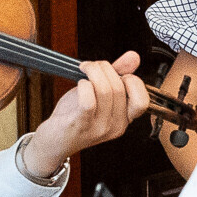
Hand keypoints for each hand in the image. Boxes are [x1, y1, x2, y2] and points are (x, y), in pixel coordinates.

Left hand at [20, 52, 149, 180]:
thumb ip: (118, 75)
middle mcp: (114, 126)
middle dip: (104, 68)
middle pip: (119, 87)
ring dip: (92, 72)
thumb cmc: (76, 116)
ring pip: (105, 90)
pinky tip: (80, 84)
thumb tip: (134, 56)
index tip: (117, 73)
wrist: (54, 140)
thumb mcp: (99, 95)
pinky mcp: (80, 125)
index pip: (142, 102)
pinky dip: (84, 85)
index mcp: (124, 120)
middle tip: (91, 66)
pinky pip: (88, 100)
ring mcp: (98, 128)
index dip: (132, 81)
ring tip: (84, 70)